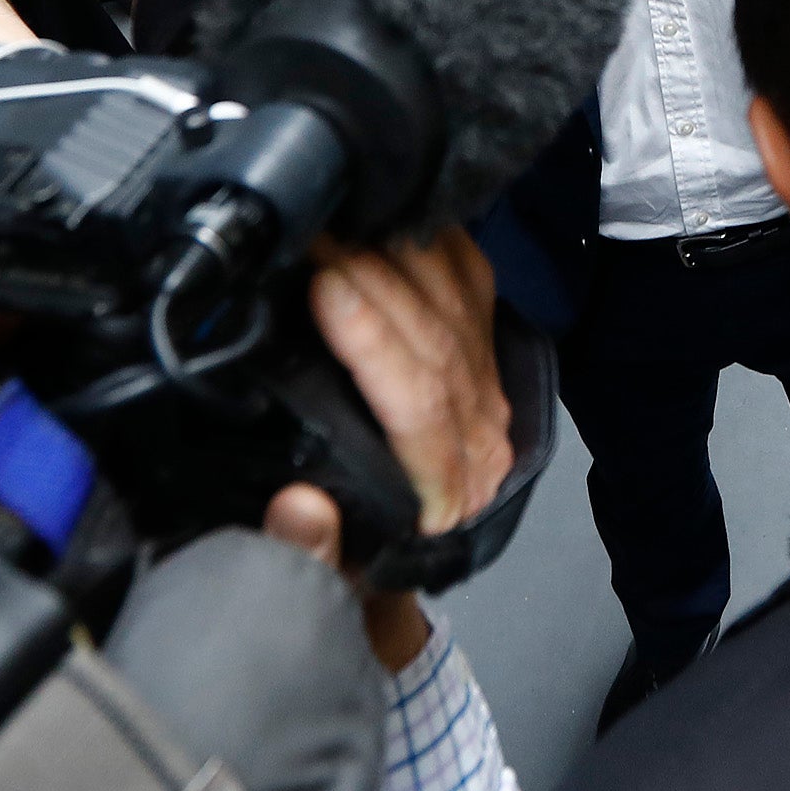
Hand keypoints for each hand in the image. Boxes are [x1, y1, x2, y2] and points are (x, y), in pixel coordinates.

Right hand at [262, 229, 511, 670]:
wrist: (393, 572)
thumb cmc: (352, 568)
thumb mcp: (325, 580)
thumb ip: (311, 552)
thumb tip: (300, 507)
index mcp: (450, 496)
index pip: (423, 406)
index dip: (376, 344)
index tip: (328, 289)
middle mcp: (482, 441)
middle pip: (438, 340)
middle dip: (374, 278)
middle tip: (309, 230)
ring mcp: (489, 393)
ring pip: (457, 303)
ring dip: (396, 250)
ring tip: (333, 214)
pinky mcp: (483, 352)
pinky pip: (470, 280)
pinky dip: (433, 239)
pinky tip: (393, 209)